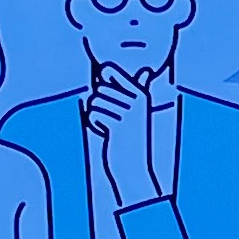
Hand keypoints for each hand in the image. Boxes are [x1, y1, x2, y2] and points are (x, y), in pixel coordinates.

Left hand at [83, 63, 169, 202]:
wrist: (133, 167)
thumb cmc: (132, 138)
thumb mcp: (138, 112)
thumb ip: (136, 90)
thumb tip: (146, 72)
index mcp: (141, 93)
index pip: (108, 70)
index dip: (101, 81)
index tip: (110, 98)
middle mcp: (137, 100)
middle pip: (98, 88)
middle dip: (98, 104)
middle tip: (111, 120)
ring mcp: (129, 112)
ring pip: (94, 101)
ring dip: (96, 116)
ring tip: (110, 128)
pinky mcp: (118, 124)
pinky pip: (92, 114)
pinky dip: (94, 125)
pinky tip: (107, 134)